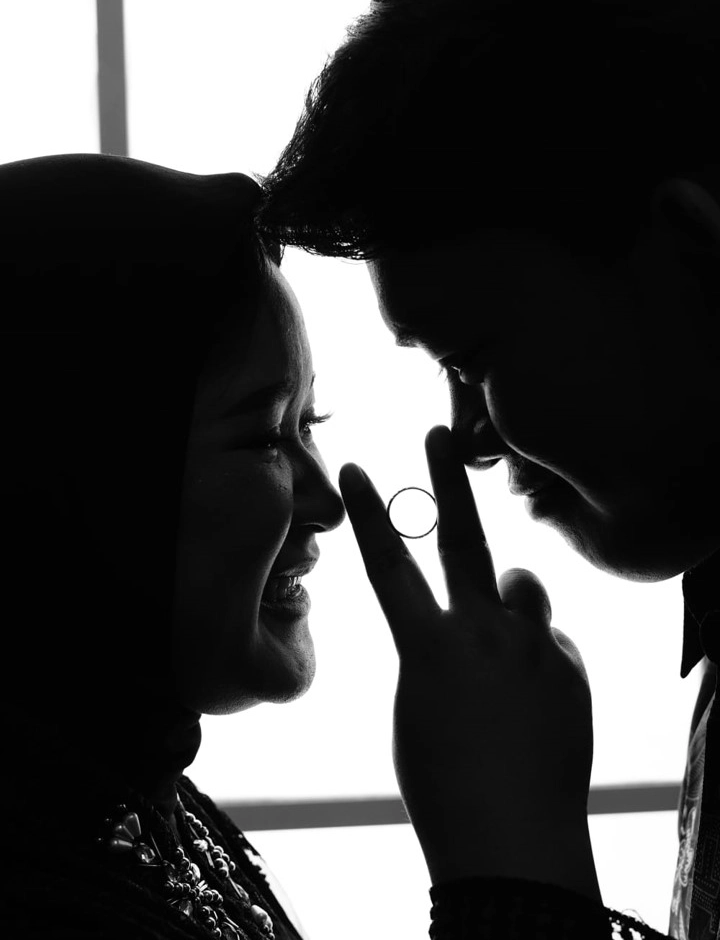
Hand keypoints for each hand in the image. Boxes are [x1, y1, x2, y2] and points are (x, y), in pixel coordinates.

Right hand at [339, 425, 600, 901]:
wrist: (513, 841)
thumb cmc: (446, 785)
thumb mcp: (421, 711)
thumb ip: (448, 650)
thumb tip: (490, 615)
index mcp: (428, 646)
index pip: (389, 565)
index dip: (370, 516)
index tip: (359, 469)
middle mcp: (482, 631)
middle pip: (463, 539)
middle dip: (447, 482)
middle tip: (438, 433)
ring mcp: (532, 645)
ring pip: (525, 590)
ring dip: (513, 603)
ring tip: (508, 648)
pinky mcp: (570, 666)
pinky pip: (552, 644)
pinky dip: (540, 662)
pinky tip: (534, 709)